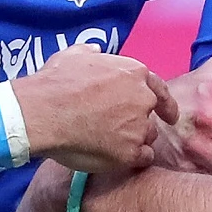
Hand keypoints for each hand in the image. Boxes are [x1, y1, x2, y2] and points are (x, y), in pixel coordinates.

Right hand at [12, 45, 177, 172]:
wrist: (43, 112)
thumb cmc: (55, 82)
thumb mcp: (74, 54)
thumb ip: (91, 53)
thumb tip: (95, 52)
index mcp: (135, 73)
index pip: (159, 89)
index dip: (164, 103)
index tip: (169, 115)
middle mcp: (142, 99)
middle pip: (150, 115)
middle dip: (139, 122)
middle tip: (119, 129)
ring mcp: (138, 127)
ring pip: (147, 137)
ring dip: (134, 140)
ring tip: (109, 143)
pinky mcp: (130, 152)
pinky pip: (142, 158)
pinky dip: (132, 159)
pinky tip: (115, 158)